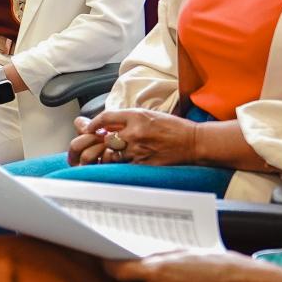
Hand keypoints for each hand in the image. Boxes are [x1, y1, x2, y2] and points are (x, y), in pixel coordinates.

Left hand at [70, 108, 198, 166]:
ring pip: (111, 155)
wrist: (192, 142)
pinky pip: (123, 166)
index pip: (105, 118)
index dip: (93, 124)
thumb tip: (105, 123)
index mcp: (136, 116)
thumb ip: (126, 119)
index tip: (88, 128)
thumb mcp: (148, 115)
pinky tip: (119, 164)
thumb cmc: (172, 127)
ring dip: (106, 156)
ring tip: (104, 157)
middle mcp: (135, 132)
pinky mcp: (144, 163)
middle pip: (105, 139)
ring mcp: (139, 149)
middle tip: (92, 148)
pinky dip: (118, 166)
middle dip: (97, 144)